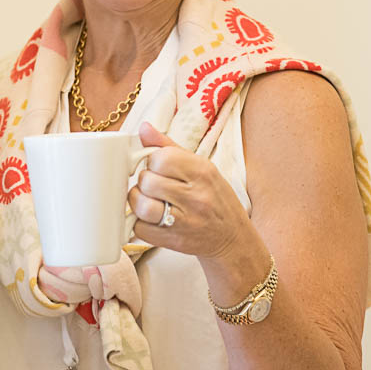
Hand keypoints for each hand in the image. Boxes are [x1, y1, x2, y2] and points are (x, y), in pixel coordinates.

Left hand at [128, 123, 256, 261]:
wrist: (232, 237)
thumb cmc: (214, 198)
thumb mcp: (200, 167)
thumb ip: (168, 147)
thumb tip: (144, 128)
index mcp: (202, 172)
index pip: (160, 158)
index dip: (152, 161)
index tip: (158, 167)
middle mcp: (195, 196)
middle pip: (147, 181)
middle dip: (145, 181)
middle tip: (155, 186)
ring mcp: (184, 221)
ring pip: (141, 205)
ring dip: (138, 201)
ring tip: (149, 200)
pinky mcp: (173, 241)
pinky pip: (140, 228)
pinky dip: (140, 223)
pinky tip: (152, 218)